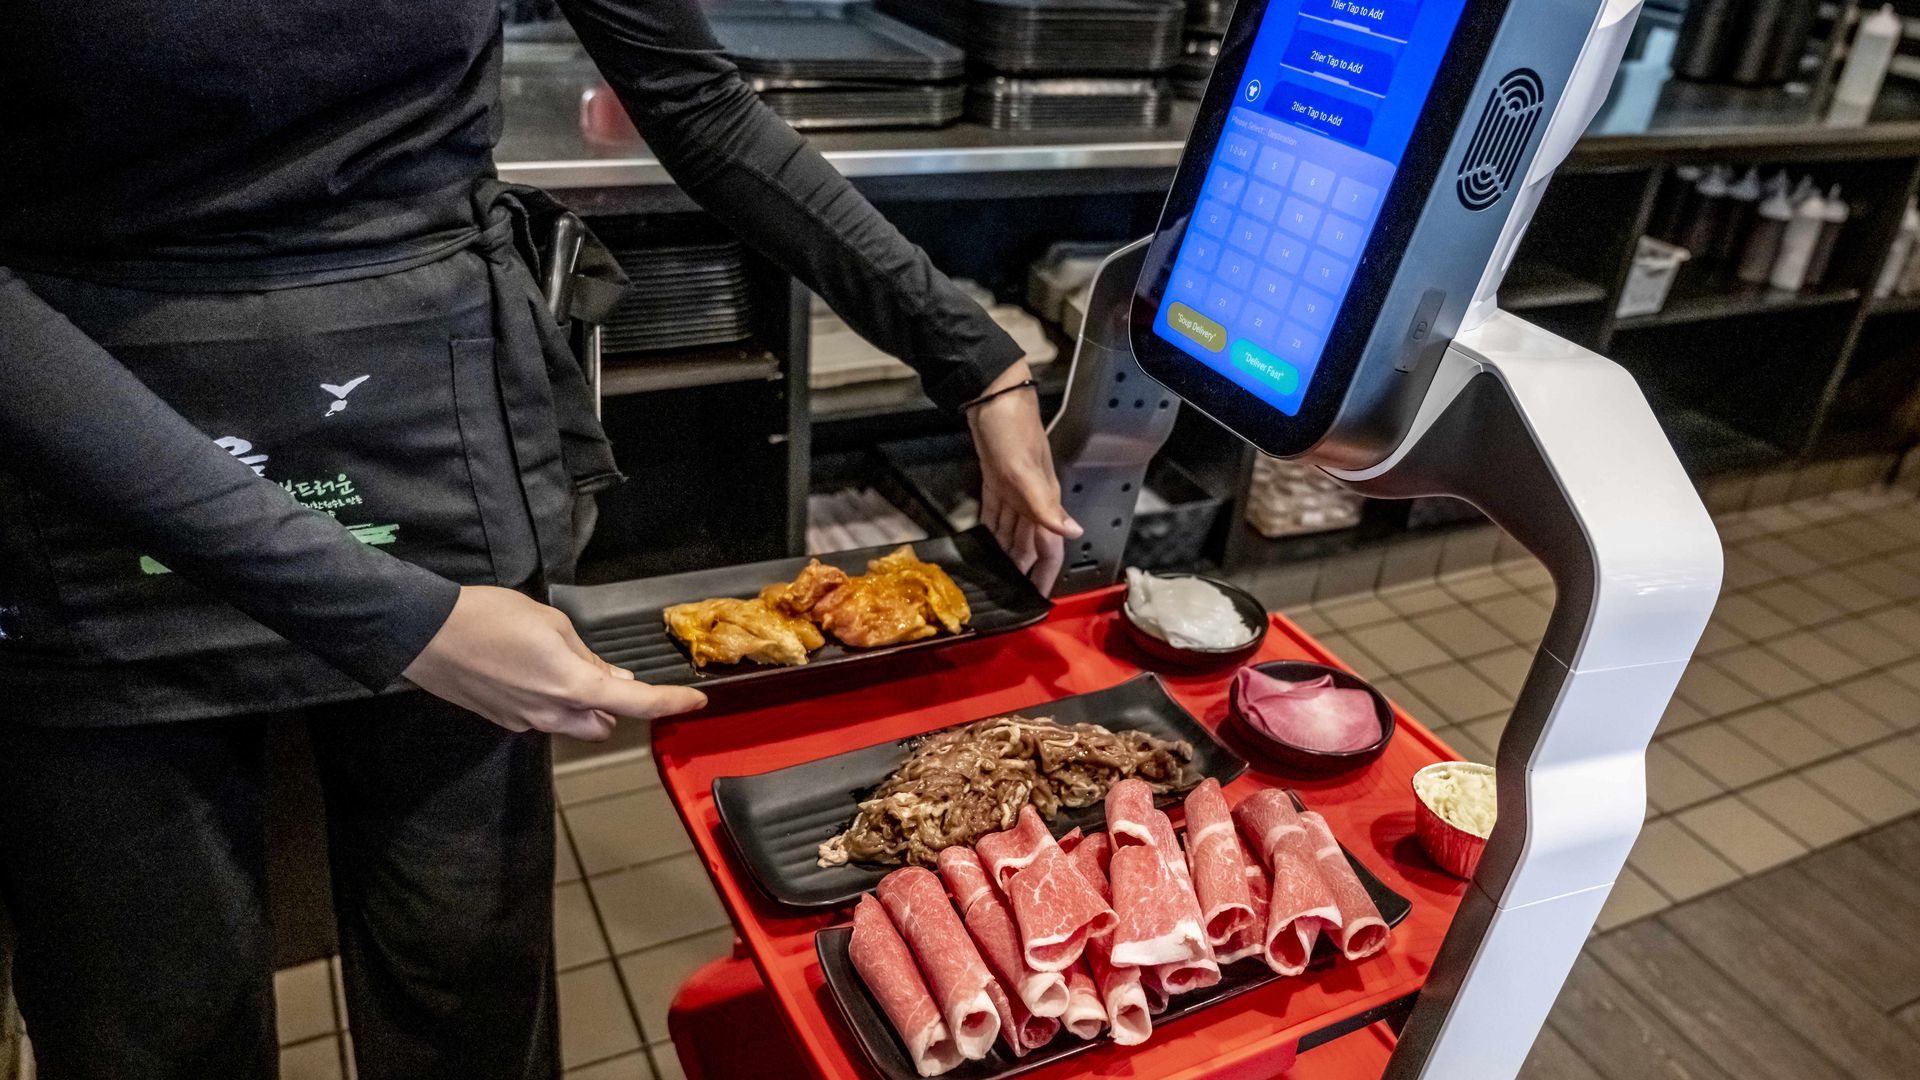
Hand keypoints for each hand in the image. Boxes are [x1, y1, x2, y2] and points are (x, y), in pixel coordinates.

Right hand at [404, 585, 707, 740]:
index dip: (670, 703)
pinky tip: (532, 672)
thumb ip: (588, 656)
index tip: (695, 701)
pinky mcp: (502, 721)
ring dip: (583, 706)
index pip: (636, 704)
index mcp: (572, 685)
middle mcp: (552, 714)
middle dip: (615, 707)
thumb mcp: (551, 623)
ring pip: (572, 725)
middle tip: (609, 674)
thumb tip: (615, 679)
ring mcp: (524, 722)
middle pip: (603, 724)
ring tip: (566, 667)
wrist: (425, 634)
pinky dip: (552, 703)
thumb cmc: (490, 617)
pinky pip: (542, 718)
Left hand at [968, 361, 1081, 593]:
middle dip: (1023, 570)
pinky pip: (996, 513)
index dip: (1046, 573)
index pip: (1050, 546)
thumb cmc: (1011, 427)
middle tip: (1010, 594)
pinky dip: (992, 529)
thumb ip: (1045, 506)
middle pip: (1030, 544)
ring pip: (1012, 531)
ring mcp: (1014, 488)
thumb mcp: (1024, 470)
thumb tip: (1073, 533)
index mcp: (1043, 500)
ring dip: (1006, 553)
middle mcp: (1032, 498)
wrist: (992, 394)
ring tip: (996, 575)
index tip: (1039, 597)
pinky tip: (985, 540)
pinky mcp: (996, 478)